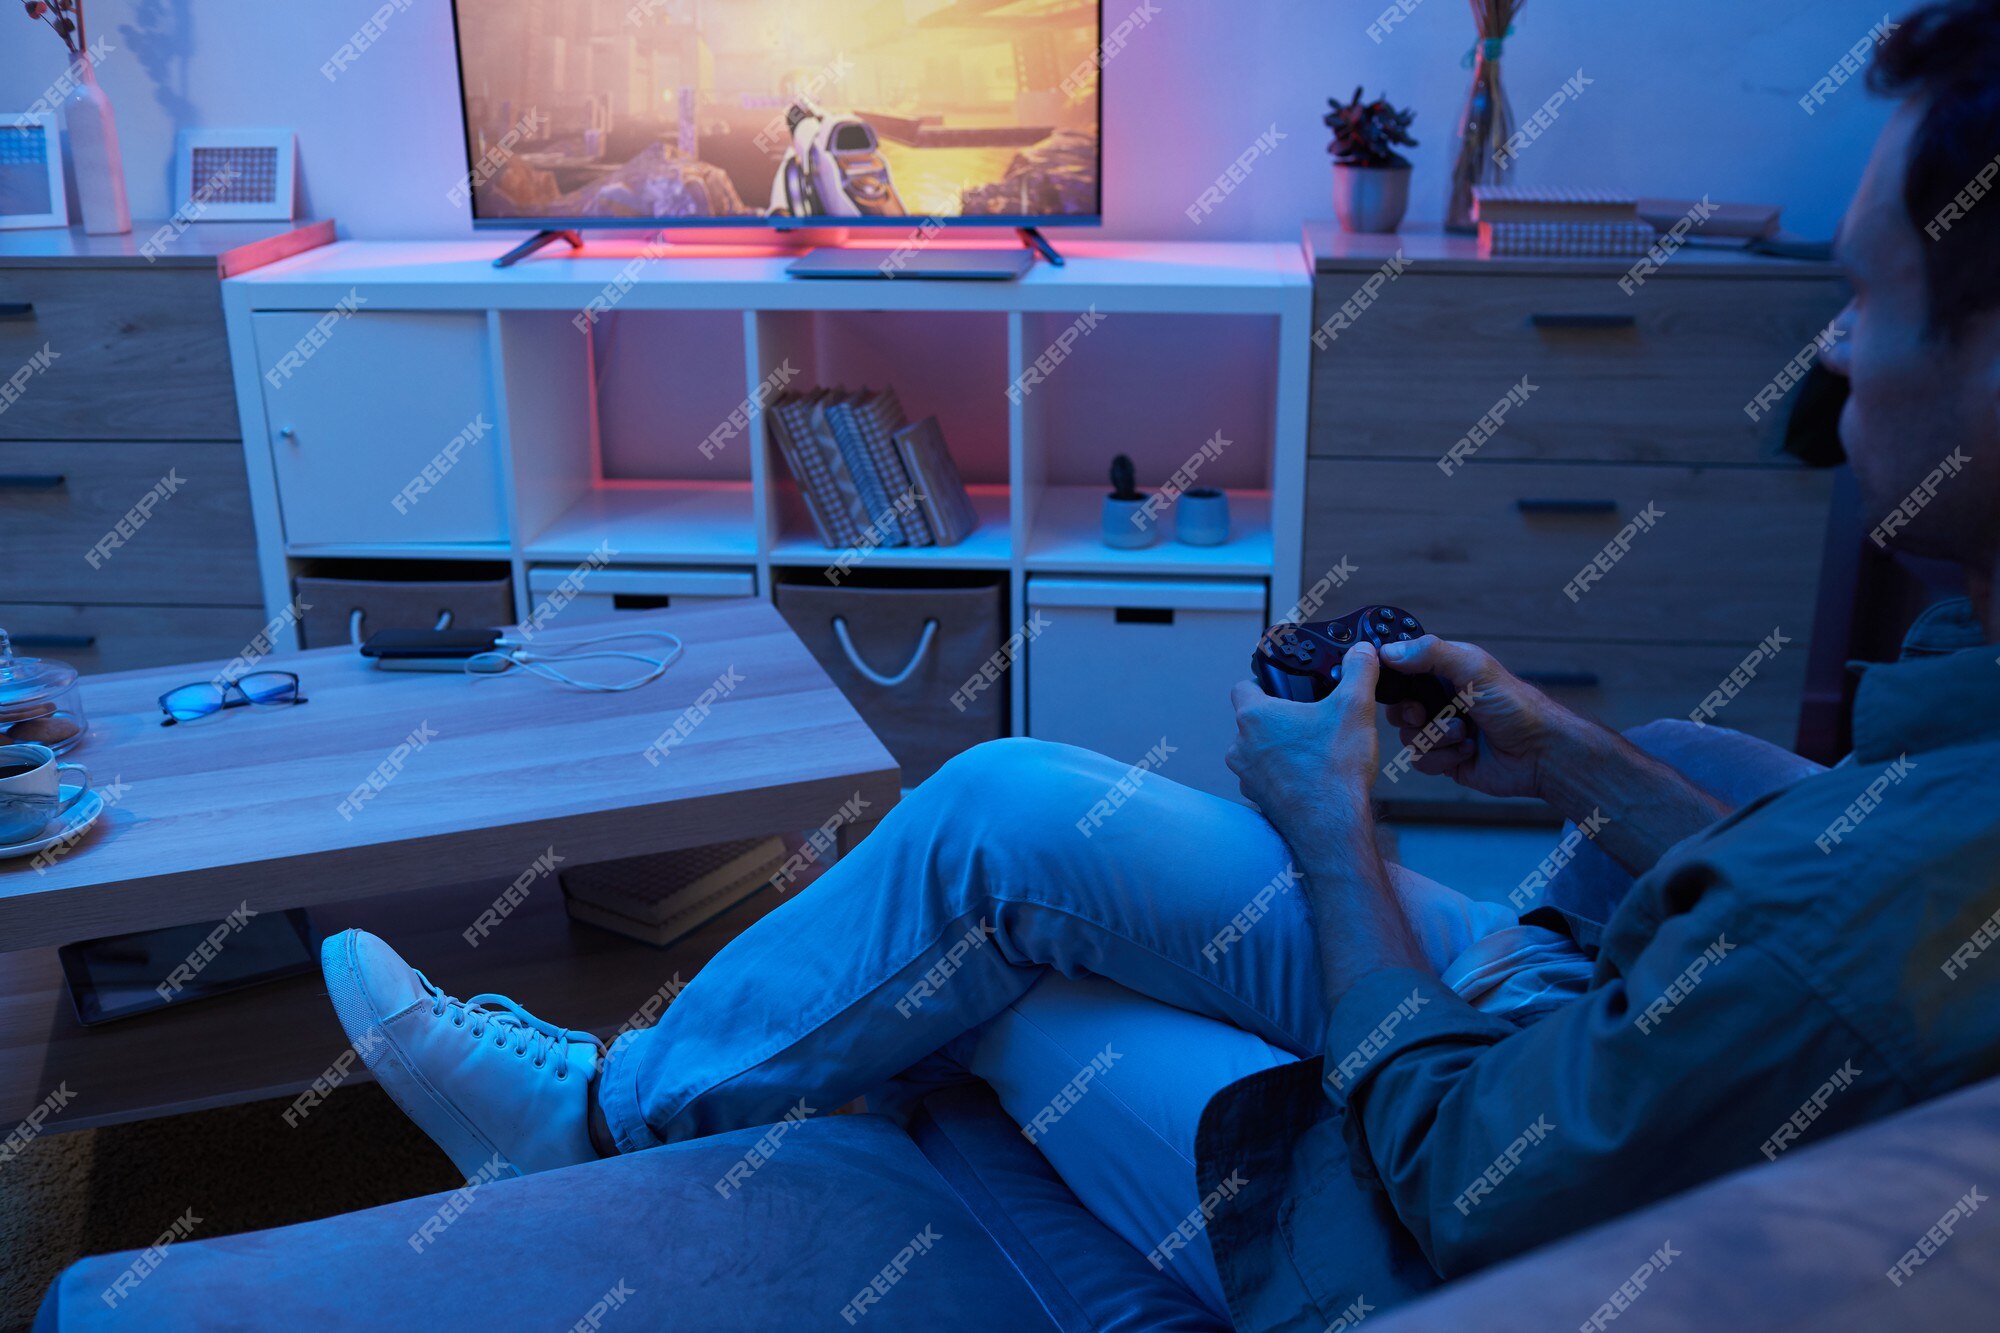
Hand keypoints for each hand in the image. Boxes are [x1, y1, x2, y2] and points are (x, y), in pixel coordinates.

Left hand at [1228, 642, 1380, 862]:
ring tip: (1313, 750)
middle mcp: (1241, 746)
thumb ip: (1359, 671)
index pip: (1244, 687)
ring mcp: (1247, 776)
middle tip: (1308, 719)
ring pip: (1258, 751)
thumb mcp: (1355, 707)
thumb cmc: (1335, 770)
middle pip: (1252, 720)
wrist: (1331, 827)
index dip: (1263, 683)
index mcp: (1255, 716)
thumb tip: (1362, 651)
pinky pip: (1266, 778)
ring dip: (1279, 748)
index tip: (1283, 687)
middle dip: (1278, 718)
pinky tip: (1311, 776)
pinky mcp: (1258, 799)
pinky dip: (1284, 775)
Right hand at [1378, 636, 1572, 799]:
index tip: (1396, 687)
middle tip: (1425, 714)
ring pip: (1407, 738)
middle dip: (1410, 715)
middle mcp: (1441, 701)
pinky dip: (1444, 757)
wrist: (1539, 753)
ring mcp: (1442, 732)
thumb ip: (1431, 654)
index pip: (1403, 671)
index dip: (1393, 680)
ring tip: (1463, 733)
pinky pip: (1422, 761)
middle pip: (1397, 709)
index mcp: (1445, 673)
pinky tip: (1468, 751)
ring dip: (1435, 738)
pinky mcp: (1446, 760)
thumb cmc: (1515, 706)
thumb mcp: (1474, 669)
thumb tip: (1389, 651)